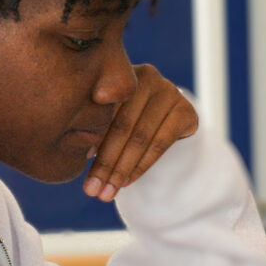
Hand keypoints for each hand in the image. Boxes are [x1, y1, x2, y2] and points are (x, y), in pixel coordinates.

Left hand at [84, 65, 196, 202]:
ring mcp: (170, 92)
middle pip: (123, 125)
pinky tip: (126, 182)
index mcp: (121, 73)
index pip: (105, 110)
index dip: (92, 139)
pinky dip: (141, 166)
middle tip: (92, 190)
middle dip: (106, 161)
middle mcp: (148, 76)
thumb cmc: (128, 121)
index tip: (80, 164)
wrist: (168, 122)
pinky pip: (160, 143)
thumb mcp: (110, 120)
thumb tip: (82, 153)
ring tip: (107, 192)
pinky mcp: (186, 111)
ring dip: (122, 169)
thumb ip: (96, 130)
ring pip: (141, 137)